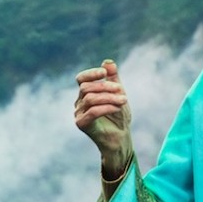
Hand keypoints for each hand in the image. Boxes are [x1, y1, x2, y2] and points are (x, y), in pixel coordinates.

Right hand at [74, 59, 133, 176]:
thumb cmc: (119, 117)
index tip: (104, 72)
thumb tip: (108, 62)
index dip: (91, 73)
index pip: (81, 79)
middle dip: (105, 86)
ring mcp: (78, 114)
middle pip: (86, 87)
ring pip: (90, 98)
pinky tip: (118, 107)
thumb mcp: (118, 94)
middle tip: (122, 91)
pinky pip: (92, 112)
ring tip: (124, 100)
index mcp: (86, 94)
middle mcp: (79, 103)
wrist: (121, 139)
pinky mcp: (82, 124)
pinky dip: (106, 107)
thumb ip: (114, 79)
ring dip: (109, 97)